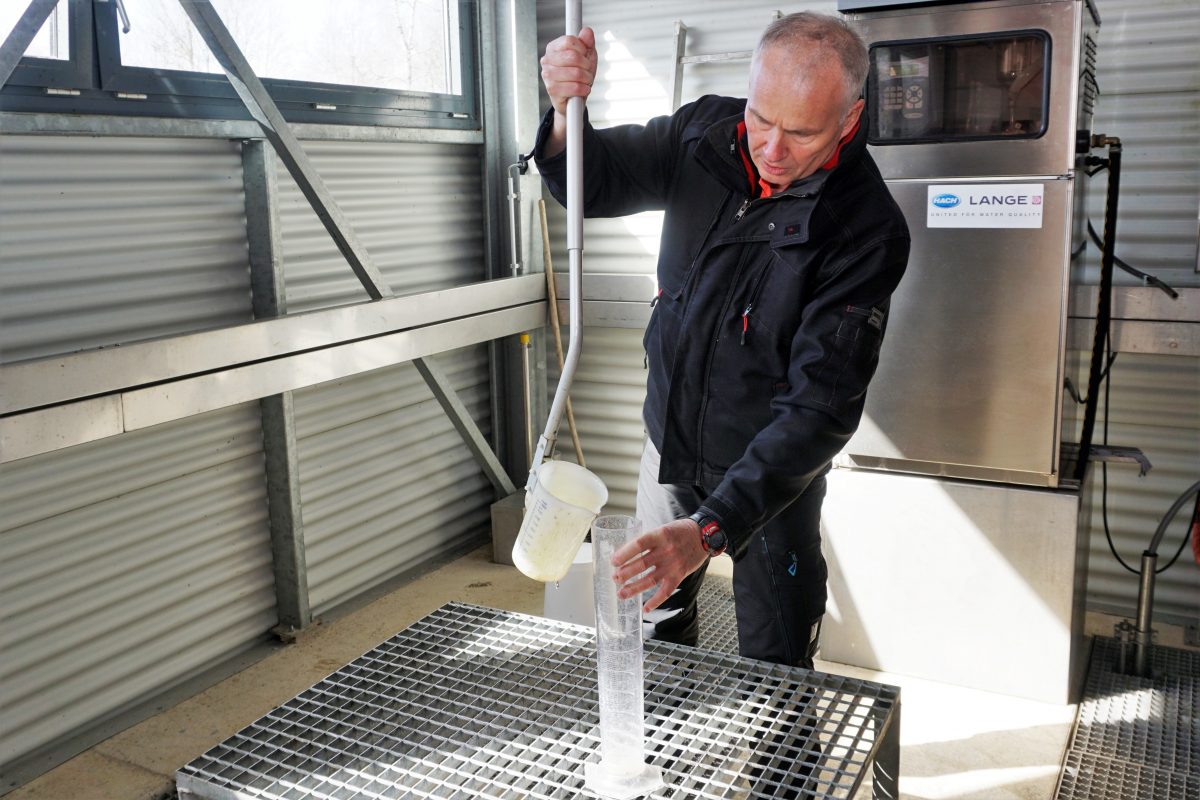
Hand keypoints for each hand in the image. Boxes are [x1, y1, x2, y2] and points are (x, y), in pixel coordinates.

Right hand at [538, 27, 596, 157]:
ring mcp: (547, 75)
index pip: (570, 41)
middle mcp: (546, 60)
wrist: (573, 100)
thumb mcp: (586, 56)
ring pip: (575, 72)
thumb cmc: (579, 76)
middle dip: (587, 66)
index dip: (583, 49)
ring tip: (585, 81)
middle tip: (588, 72)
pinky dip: (583, 89)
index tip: (585, 57)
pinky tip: (583, 90)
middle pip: (573, 56)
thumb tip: (587, 31)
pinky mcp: (552, 90)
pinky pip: (574, 87)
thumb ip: (587, 42)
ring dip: (586, 79)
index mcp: (553, 48)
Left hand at [611, 518, 709, 612]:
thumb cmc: (679, 532)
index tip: (613, 561)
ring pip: (650, 579)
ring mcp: (673, 564)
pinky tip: (645, 608)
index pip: (639, 544)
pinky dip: (655, 601)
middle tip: (614, 578)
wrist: (703, 536)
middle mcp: (666, 550)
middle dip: (625, 573)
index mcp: (660, 535)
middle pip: (642, 564)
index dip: (625, 553)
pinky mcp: (680, 575)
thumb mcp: (663, 529)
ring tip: (621, 593)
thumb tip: (625, 553)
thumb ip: (648, 541)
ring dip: (634, 588)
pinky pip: (666, 591)